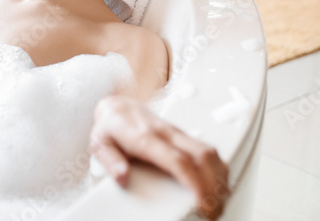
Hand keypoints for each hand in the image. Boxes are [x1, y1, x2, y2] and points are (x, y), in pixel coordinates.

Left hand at [90, 95, 229, 219]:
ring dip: (220, 178)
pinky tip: (218, 186)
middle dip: (214, 186)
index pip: (178, 160)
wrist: (117, 108)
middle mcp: (166, 134)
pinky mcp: (184, 136)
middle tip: (213, 210)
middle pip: (202, 156)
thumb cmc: (110, 128)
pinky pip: (208, 150)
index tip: (201, 203)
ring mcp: (177, 133)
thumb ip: (110, 161)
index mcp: (145, 138)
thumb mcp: (100, 145)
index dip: (194, 182)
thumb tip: (122, 177)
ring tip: (218, 202)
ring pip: (209, 151)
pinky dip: (219, 169)